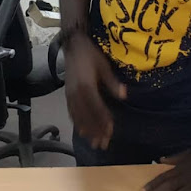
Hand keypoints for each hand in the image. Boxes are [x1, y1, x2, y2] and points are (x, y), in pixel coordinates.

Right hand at [64, 33, 125, 149]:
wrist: (72, 46)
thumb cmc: (91, 55)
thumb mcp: (104, 66)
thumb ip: (112, 82)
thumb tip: (124, 95)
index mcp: (87, 86)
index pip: (97, 108)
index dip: (104, 121)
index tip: (111, 132)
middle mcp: (76, 93)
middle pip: (87, 116)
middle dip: (95, 131)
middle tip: (103, 144)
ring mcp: (70, 95)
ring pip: (78, 117)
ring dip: (86, 130)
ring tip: (94, 142)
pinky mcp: (66, 94)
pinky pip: (71, 112)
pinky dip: (77, 123)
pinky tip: (82, 130)